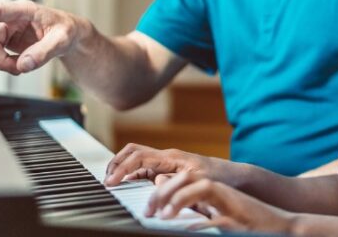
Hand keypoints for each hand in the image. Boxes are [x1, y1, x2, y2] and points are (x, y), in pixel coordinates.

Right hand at [0, 0, 85, 74]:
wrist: (68, 36)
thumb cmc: (66, 30)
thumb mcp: (62, 40)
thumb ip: (44, 52)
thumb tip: (23, 64)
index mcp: (24, 10)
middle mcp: (10, 19)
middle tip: (16, 68)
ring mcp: (5, 31)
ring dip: (2, 63)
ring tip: (25, 64)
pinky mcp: (4, 42)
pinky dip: (4, 65)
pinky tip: (20, 65)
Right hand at [104, 144, 226, 186]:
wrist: (230, 176)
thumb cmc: (216, 177)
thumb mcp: (197, 181)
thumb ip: (176, 182)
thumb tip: (155, 183)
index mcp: (170, 157)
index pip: (138, 157)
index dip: (121, 168)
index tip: (110, 182)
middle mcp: (165, 157)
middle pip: (133, 152)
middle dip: (116, 163)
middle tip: (106, 180)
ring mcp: (165, 162)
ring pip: (136, 160)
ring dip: (122, 168)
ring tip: (112, 183)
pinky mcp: (166, 170)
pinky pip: (144, 169)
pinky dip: (131, 175)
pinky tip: (126, 186)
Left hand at [150, 170, 295, 233]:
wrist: (279, 225)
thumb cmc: (244, 220)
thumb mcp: (214, 210)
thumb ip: (192, 202)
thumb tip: (166, 189)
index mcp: (210, 189)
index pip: (181, 180)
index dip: (161, 191)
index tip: (148, 209)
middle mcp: (219, 190)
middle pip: (187, 180)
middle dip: (165, 193)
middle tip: (149, 211)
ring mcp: (230, 201)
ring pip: (201, 189)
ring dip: (181, 200)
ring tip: (165, 216)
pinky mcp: (239, 215)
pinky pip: (219, 215)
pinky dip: (204, 221)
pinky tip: (189, 228)